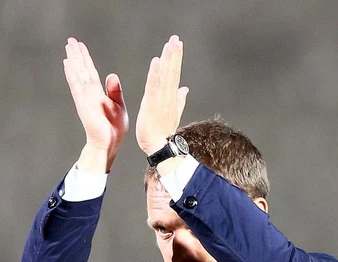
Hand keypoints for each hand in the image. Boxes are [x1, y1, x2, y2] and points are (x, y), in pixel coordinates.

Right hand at [63, 37, 128, 172]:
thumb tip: (111, 75)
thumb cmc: (114, 129)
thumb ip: (115, 91)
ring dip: (73, 60)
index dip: (86, 59)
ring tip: (68, 47)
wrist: (109, 144)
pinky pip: (76, 86)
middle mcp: (90, 94)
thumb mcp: (119, 106)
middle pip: (82, 70)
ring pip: (78, 75)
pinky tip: (67, 63)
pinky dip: (72, 74)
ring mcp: (85, 98)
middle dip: (77, 55)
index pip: (91, 72)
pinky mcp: (83, 104)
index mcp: (98, 94)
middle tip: (70, 40)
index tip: (81, 46)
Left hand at [136, 35, 188, 155]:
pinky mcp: (153, 104)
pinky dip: (156, 73)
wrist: (159, 146)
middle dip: (174, 54)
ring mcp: (161, 100)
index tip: (177, 44)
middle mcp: (168, 96)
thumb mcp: (173, 114)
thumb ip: (179, 100)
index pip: (174, 74)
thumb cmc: (162, 132)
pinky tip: (157, 61)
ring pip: (166, 75)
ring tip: (170, 44)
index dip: (176, 59)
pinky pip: (154, 86)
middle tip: (176, 38)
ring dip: (168, 59)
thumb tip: (185, 89)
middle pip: (172, 71)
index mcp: (171, 97)